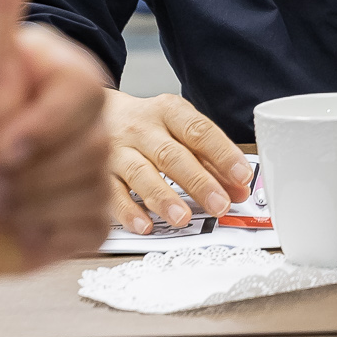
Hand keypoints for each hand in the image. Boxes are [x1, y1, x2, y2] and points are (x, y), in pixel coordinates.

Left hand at [0, 0, 112, 335]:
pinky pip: (95, 224)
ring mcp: (82, 165)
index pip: (86, 91)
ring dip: (26, 205)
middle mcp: (70, 114)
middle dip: (23, 172)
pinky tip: (13, 224)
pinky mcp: (80, 214)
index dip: (40, 128)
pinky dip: (45, 233)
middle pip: (93, 144)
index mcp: (49, 71)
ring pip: (93, 186)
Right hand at [103, 88, 253, 236]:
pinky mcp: (98, 172)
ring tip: (183, 218)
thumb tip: (238, 190)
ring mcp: (117, 150)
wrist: (95, 113)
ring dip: (164, 198)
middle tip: (219, 205)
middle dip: (199, 183)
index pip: (199, 131)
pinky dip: (128, 211)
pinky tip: (144, 225)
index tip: (241, 176)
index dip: (222, 154)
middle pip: (172, 155)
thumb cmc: (148, 124)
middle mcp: (141, 129)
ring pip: (141, 174)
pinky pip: (111, 193)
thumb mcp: (180, 129)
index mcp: (169, 111)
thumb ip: (211, 159)